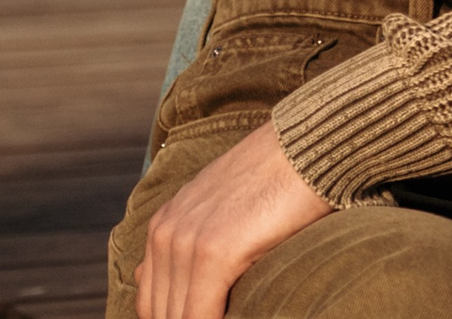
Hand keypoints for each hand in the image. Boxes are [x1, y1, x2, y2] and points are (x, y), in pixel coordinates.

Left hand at [135, 121, 330, 318]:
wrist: (304, 149)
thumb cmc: (272, 182)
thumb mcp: (214, 209)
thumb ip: (183, 242)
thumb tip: (148, 277)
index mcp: (162, 227)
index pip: (150, 303)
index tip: (209, 315)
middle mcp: (165, 234)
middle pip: (160, 313)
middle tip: (225, 317)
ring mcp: (187, 243)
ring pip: (179, 318)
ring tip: (234, 318)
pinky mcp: (214, 253)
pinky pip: (201, 316)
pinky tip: (242, 318)